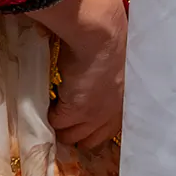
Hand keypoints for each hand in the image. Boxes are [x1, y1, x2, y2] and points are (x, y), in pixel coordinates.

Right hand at [31, 0, 127, 147]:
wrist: (101, 34)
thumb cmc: (112, 37)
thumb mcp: (117, 65)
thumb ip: (110, 78)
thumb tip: (98, 77)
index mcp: (127, 101)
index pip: (110, 130)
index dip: (94, 127)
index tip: (82, 120)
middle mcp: (113, 113)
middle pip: (90, 140)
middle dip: (76, 132)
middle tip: (64, 117)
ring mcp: (93, 116)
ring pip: (70, 136)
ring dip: (60, 125)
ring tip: (54, 108)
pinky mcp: (73, 112)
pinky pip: (56, 123)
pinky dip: (49, 115)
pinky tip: (48, 101)